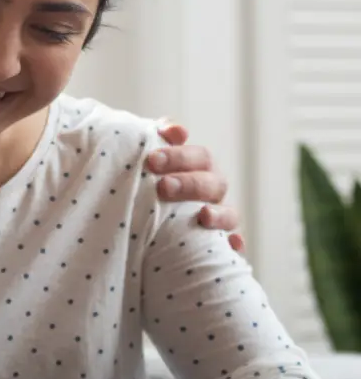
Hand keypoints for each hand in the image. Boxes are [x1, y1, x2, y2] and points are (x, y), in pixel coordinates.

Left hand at [151, 122, 243, 252]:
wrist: (144, 235)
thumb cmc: (149, 193)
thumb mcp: (151, 169)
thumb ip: (159, 144)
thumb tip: (175, 130)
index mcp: (199, 171)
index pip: (200, 158)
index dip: (179, 157)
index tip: (152, 160)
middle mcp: (212, 194)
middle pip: (213, 183)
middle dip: (189, 183)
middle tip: (163, 186)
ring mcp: (219, 220)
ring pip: (230, 214)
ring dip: (218, 214)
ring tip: (203, 215)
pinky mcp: (219, 247)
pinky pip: (231, 247)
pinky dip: (234, 245)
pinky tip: (232, 245)